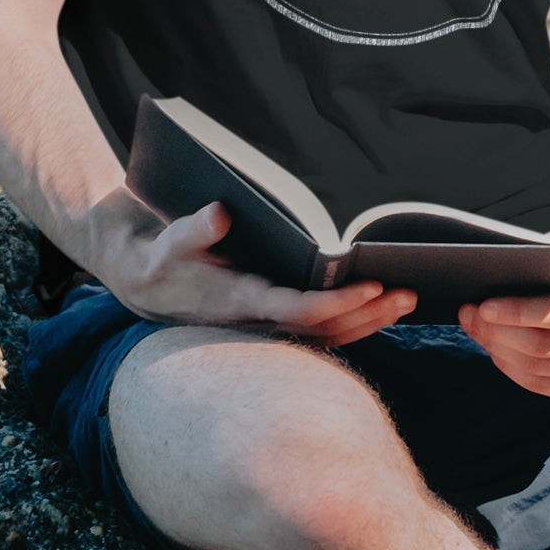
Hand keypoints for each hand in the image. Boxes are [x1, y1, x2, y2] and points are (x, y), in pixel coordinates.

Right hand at [90, 189, 413, 343]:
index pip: (299, 312)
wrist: (140, 278)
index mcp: (238, 302)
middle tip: (409, 293)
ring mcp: (266, 326)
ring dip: (368, 320)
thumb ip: (192, 230)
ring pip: (327, 336)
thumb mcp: (165, 241)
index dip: (338, 303)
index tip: (373, 284)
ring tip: (406, 298)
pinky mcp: (270, 320)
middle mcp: (258, 322)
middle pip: (325, 330)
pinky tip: (379, 304)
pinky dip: (352, 320)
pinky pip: (320, 329)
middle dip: (368, 314)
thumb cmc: (158, 257)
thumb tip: (219, 213)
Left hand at [458, 231, 549, 400]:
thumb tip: (497, 261)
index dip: (517, 312)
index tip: (483, 306)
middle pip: (541, 346)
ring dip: (497, 348)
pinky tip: (494, 346)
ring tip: (474, 326)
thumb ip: (543, 249)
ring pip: (535, 368)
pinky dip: (510, 366)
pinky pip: (539, 385)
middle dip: (496, 332)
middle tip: (467, 314)